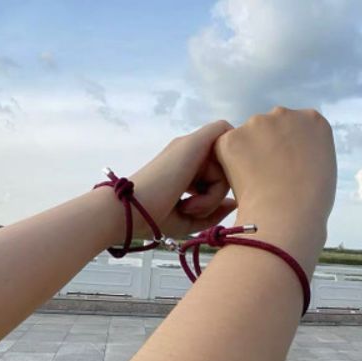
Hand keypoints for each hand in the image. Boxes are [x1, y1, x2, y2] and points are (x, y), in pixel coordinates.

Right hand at [128, 120, 236, 238]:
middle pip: (226, 165)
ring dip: (214, 192)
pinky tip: (197, 193)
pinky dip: (219, 176)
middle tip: (194, 210)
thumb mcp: (189, 219)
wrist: (128, 212)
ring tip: (188, 207)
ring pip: (227, 161)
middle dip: (218, 192)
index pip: (217, 169)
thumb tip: (233, 202)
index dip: (219, 187)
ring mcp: (190, 145)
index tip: (204, 210)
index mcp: (184, 166)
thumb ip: (213, 212)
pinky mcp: (193, 143)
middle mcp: (188, 152)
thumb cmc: (152, 218)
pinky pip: (224, 139)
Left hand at [215, 107, 336, 276]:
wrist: (287, 213)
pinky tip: (242, 183)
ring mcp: (256, 123)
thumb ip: (305, 152)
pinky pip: (225, 150)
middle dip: (264, 148)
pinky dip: (228, 165)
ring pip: (245, 139)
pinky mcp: (232, 138)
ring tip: (255, 183)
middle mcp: (284, 114)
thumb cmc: (310, 202)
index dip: (285, 150)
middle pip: (267, 129)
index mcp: (312, 121)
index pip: (293, 128)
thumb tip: (288, 158)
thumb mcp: (322, 167)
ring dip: (245, 155)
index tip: (283, 169)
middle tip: (266, 177)